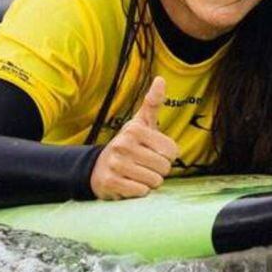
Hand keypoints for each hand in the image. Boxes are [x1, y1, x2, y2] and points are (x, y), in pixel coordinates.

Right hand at [90, 77, 179, 199]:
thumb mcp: (141, 123)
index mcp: (135, 129)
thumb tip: (161, 79)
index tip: (155, 152)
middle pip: (164, 168)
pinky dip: (139, 191)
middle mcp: (124, 145)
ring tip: (137, 173)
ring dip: (150, 182)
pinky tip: (129, 183)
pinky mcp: (110, 182)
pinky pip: (141, 192)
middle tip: (145, 165)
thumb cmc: (128, 144)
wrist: (98, 167)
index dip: (168, 156)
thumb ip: (153, 102)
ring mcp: (116, 164)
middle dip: (159, 170)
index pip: (172, 151)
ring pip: (154, 182)